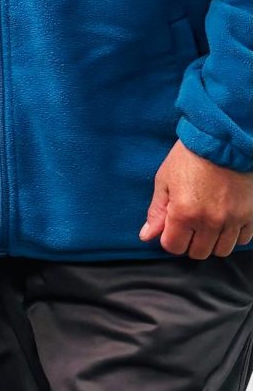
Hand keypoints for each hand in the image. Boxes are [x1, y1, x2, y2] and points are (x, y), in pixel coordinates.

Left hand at [140, 140, 252, 257]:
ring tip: (209, 223)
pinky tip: (227, 220)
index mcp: (184, 213)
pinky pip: (243, 239)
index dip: (170, 238)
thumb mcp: (165, 179)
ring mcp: (233, 219)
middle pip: (198, 252)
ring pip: (222, 250)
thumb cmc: (190, 156)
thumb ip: (157, 211)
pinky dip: (234, 235)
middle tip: (191, 225)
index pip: (173, 247)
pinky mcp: (251, 214)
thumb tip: (147, 236)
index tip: (173, 227)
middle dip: (191, 242)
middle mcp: (209, 221)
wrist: (224, 138)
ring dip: (213, 241)